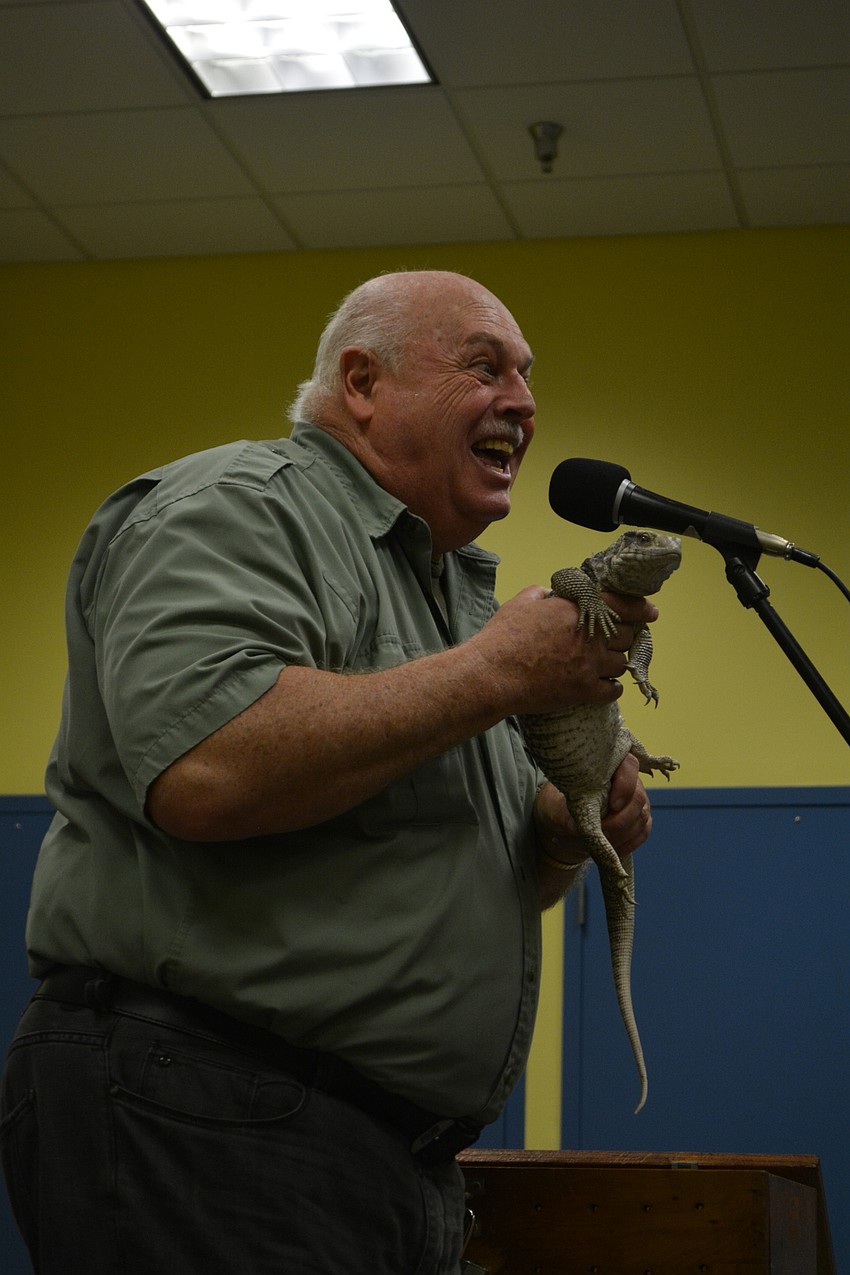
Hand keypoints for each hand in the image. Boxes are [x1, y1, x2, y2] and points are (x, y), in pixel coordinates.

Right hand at [471, 586, 639, 717]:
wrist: (493, 674)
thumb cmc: (503, 637)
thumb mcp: (521, 603)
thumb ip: (542, 594)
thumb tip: (550, 594)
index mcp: (576, 610)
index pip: (619, 604)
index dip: (640, 609)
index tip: (651, 613)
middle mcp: (589, 636)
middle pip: (625, 636)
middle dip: (622, 638)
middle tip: (616, 642)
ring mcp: (588, 665)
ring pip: (621, 664)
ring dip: (616, 663)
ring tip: (605, 664)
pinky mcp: (583, 691)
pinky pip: (612, 691)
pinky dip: (612, 689)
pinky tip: (606, 686)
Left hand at [534, 754, 651, 869]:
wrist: (566, 825)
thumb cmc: (560, 807)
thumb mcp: (555, 806)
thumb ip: (566, 813)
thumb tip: (577, 827)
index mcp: (609, 767)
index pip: (629, 766)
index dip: (625, 784)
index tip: (612, 804)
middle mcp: (629, 782)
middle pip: (638, 798)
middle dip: (619, 820)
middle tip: (600, 832)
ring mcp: (637, 803)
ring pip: (641, 818)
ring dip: (620, 835)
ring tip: (596, 843)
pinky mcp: (640, 822)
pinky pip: (642, 834)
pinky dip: (626, 845)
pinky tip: (609, 850)